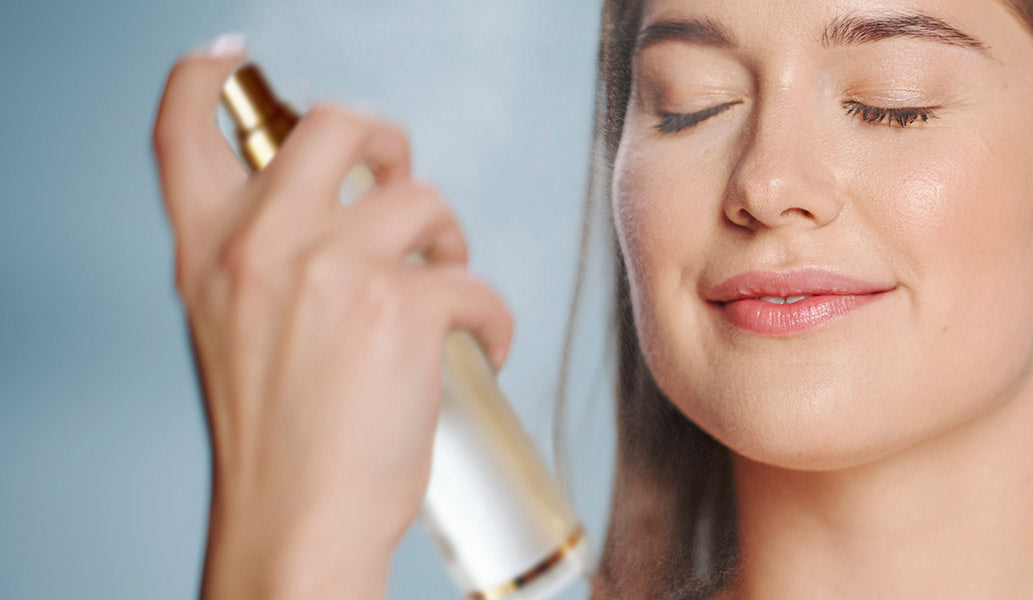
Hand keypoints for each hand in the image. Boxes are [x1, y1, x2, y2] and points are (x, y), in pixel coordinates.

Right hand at [152, 37, 513, 599]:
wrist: (298, 521)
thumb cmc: (280, 443)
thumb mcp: (235, 330)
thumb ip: (263, 262)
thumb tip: (334, 214)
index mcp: (209, 251)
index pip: (182, 132)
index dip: (203, 79)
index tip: (227, 58)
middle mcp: (262, 244)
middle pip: (334, 126)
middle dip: (385, 140)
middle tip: (401, 180)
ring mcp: (331, 269)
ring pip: (425, 200)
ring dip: (450, 241)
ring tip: (443, 290)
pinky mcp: (401, 307)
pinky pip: (476, 279)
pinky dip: (491, 318)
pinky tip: (475, 348)